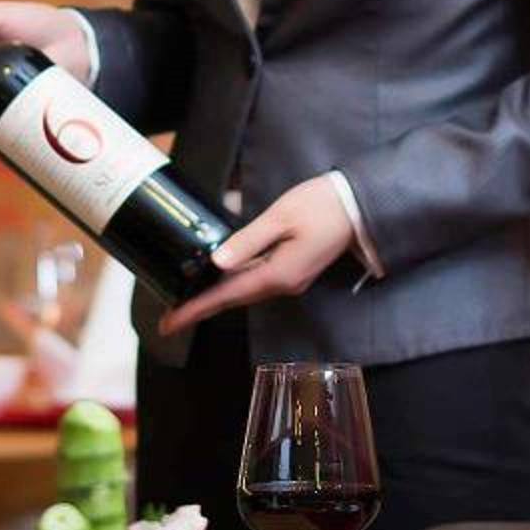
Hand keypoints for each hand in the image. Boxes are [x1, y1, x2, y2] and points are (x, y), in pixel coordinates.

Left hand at [158, 175, 357, 335]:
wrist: (360, 206)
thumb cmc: (322, 206)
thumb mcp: (281, 217)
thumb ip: (247, 240)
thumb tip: (216, 262)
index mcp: (278, 274)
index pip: (227, 297)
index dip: (196, 309)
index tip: (169, 323)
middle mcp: (284, 284)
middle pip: (233, 299)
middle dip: (201, 307)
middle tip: (170, 317)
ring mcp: (290, 279)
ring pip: (245, 291)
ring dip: (216, 297)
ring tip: (187, 299)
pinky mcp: (294, 269)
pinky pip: (257, 281)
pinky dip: (234, 284)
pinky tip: (220, 278)